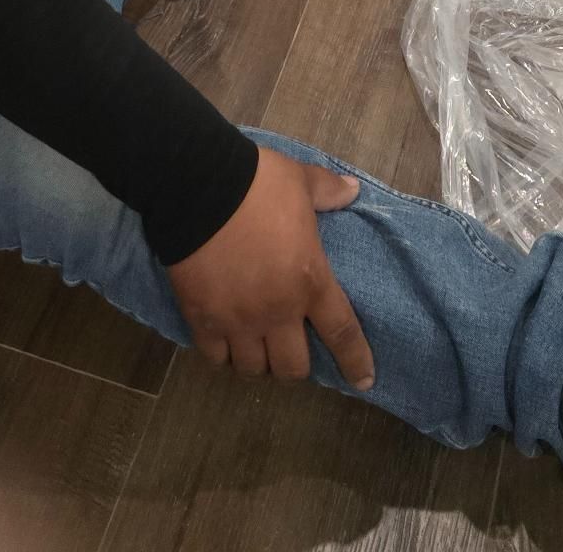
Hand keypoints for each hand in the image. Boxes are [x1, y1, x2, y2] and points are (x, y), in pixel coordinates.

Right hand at [166, 148, 374, 390]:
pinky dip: (222, 356)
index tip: (363, 382)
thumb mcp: (300, 180)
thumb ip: (327, 191)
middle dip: (294, 365)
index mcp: (310, 281)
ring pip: (253, 369)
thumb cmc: (258, 184)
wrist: (199, 186)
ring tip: (255, 349)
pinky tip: (223, 344)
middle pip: (293, 368)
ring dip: (258, 363)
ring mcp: (238, 321)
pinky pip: (216, 358)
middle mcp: (278, 312)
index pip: (342, 332)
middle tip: (288, 350)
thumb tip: (353, 190)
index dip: (355, 362)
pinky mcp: (203, 319)